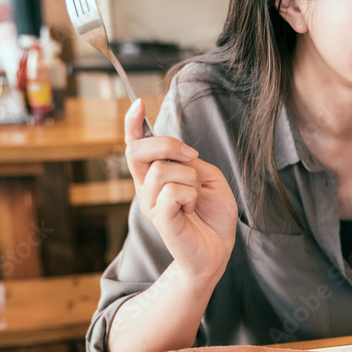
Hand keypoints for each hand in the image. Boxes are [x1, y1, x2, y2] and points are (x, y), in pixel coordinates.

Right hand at [124, 98, 237, 282]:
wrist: (218, 248)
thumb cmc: (212, 214)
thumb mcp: (209, 177)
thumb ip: (190, 162)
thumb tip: (176, 155)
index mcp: (155, 175)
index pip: (135, 145)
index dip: (133, 124)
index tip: (138, 103)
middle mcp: (147, 188)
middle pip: (137, 151)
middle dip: (166, 144)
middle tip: (190, 156)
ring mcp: (151, 204)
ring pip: (162, 170)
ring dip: (189, 177)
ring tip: (195, 196)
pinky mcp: (161, 219)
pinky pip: (172, 192)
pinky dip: (190, 195)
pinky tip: (192, 209)